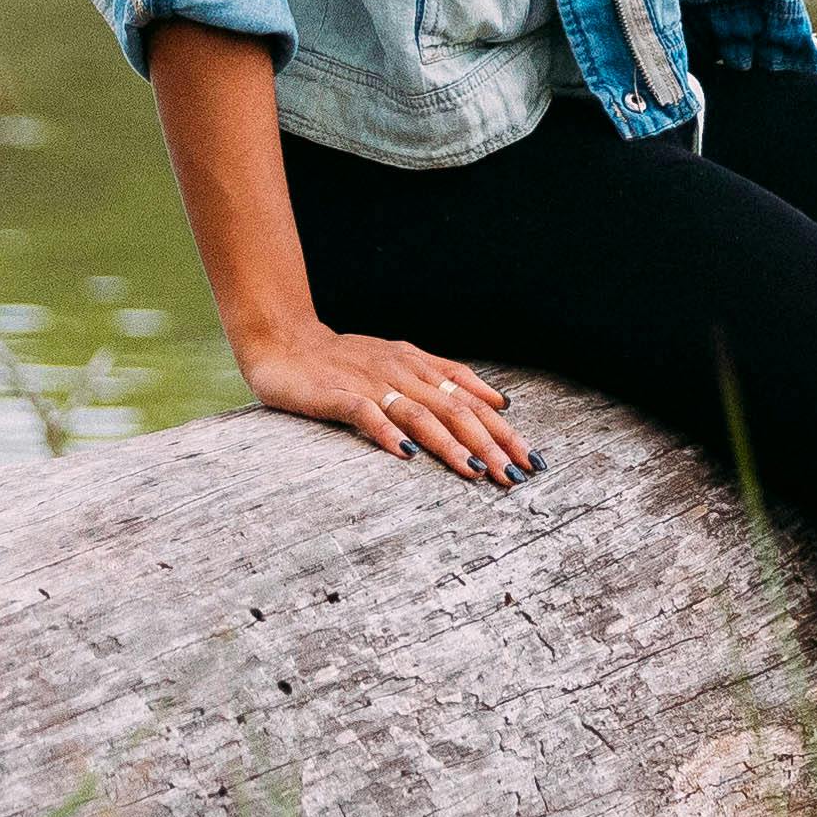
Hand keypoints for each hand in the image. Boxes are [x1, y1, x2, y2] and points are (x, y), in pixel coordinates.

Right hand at [238, 321, 537, 485]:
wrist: (284, 341)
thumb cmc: (346, 360)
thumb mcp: (404, 362)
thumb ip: (449, 379)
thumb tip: (500, 401)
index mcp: (420, 365)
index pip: (471, 399)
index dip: (503, 430)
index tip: (532, 459)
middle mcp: (402, 371)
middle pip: (454, 409)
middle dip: (489, 444)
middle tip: (514, 475)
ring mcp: (371, 383)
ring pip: (419, 414)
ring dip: (449, 444)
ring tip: (474, 472)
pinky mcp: (337, 394)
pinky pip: (366, 414)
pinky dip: (387, 433)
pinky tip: (406, 455)